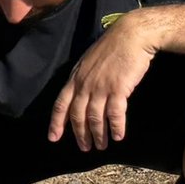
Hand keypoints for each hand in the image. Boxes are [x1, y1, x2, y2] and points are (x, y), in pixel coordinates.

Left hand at [49, 15, 156, 150]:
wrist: (131, 35)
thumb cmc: (112, 48)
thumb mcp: (88, 62)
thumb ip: (83, 78)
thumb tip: (81, 93)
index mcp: (75, 78)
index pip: (60, 105)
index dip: (56, 123)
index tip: (53, 138)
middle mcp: (84, 85)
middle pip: (77, 115)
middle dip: (80, 134)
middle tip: (85, 148)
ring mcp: (100, 87)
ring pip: (95, 118)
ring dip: (98, 134)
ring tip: (101, 145)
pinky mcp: (118, 89)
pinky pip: (115, 114)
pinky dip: (116, 127)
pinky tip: (118, 136)